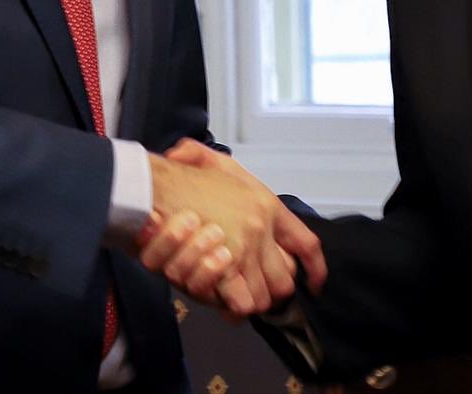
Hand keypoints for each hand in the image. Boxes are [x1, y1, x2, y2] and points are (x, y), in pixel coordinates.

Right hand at [137, 140, 325, 316]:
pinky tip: (224, 304)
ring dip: (251, 302)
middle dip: (271, 293)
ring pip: (263, 295)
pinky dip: (233, 307)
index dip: (314, 270)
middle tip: (255, 293)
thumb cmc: (182, 175)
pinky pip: (242, 302)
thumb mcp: (215, 163)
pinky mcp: (224, 266)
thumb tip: (236, 191)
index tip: (314, 284)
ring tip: (236, 299)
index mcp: (267, 204)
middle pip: (285, 280)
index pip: (306, 244)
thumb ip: (229, 171)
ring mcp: (245, 248)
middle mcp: (263, 228)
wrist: (156, 184)